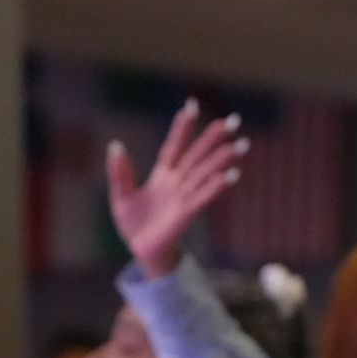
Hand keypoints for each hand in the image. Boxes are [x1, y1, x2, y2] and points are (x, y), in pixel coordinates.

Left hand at [106, 100, 248, 277]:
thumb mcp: (121, 196)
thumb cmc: (133, 225)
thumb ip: (120, 172)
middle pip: (197, 155)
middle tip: (233, 120)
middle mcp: (177, 183)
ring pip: (205, 173)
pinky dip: (216, 186)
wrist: (141, 252)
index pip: (174, 146)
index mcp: (162, 175)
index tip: (192, 105)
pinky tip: (231, 175)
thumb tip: (116, 145)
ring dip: (223, 160)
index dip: (183, 127)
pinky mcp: (186, 214)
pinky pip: (203, 197)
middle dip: (213, 138)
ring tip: (240, 145)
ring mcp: (184, 198)